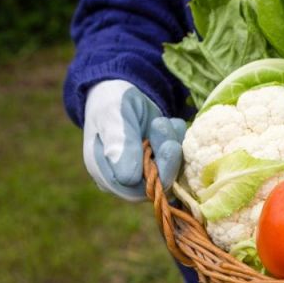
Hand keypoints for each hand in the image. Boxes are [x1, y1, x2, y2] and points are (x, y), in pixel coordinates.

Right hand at [82, 80, 184, 200]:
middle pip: (157, 183)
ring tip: (164, 121)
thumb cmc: (110, 103)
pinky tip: (172, 123)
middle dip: (169, 157)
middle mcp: (124, 180)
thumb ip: (119, 144)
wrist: (120, 94)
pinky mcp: (159, 164)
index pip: (136, 188)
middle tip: (169, 130)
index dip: (157, 171)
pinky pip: (178, 161)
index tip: (169, 145)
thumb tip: (127, 178)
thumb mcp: (112, 116)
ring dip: (174, 145)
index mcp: (104, 173)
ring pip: (170, 172)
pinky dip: (179, 141)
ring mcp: (143, 172)